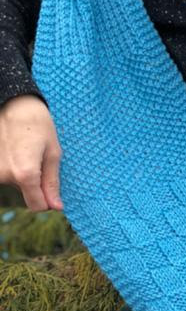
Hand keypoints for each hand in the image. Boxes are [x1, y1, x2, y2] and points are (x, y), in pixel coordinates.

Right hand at [0, 94, 62, 211]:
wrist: (11, 103)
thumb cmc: (38, 124)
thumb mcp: (53, 151)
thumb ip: (52, 182)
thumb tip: (56, 207)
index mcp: (25, 174)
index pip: (37, 205)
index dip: (48, 201)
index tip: (52, 191)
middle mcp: (5, 176)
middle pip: (27, 192)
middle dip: (35, 180)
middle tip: (38, 155)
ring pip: (15, 182)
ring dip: (22, 171)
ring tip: (25, 148)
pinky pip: (5, 173)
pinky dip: (11, 165)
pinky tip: (14, 149)